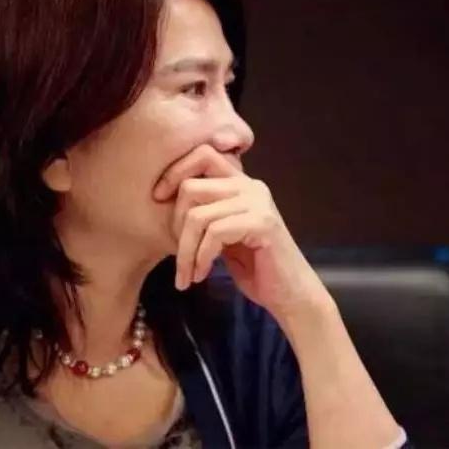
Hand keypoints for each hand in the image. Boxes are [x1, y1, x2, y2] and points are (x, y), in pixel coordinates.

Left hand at [152, 144, 330, 320]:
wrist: (290, 295)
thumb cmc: (254, 267)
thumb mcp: (222, 234)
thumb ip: (205, 212)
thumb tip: (162, 198)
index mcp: (241, 183)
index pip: (202, 154)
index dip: (175, 172)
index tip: (158, 199)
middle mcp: (250, 186)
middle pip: (191, 187)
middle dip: (176, 225)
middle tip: (179, 256)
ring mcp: (258, 202)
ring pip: (198, 215)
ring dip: (185, 251)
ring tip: (187, 274)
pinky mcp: (261, 222)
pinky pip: (214, 233)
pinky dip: (201, 258)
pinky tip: (201, 275)